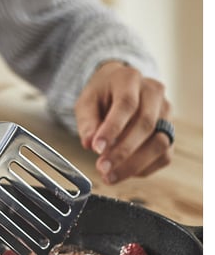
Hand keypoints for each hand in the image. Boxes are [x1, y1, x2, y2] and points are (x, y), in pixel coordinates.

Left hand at [75, 61, 172, 183]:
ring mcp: (165, 113)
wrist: (117, 88)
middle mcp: (153, 93)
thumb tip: (89, 143)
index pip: (126, 104)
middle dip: (122, 151)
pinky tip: (123, 172)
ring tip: (110, 175)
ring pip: (160, 143)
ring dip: (135, 164)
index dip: (112, 128)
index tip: (96, 148)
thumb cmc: (101, 95)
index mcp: (130, 79)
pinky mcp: (169, 132)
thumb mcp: (86, 102)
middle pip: (146, 124)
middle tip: (102, 167)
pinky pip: (164, 156)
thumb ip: (87, 122)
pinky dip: (144, 168)